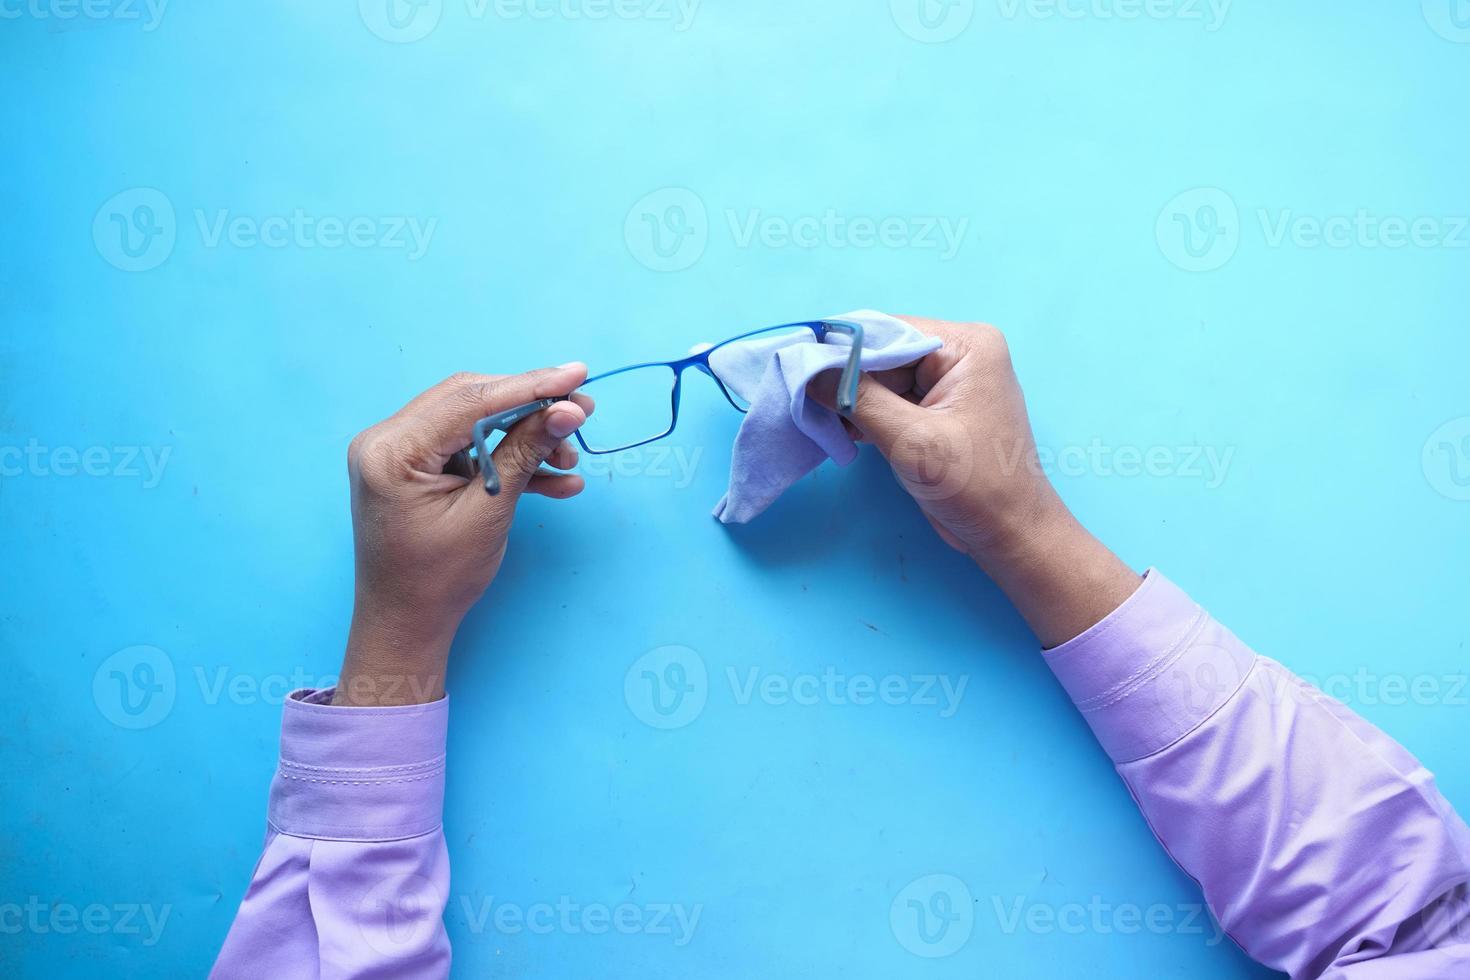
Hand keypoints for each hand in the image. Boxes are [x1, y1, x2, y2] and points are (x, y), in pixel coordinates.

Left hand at [333, 365, 591, 705]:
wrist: (406, 624)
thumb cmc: (438, 579)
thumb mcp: (489, 511)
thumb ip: (525, 452)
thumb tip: (568, 410)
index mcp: (393, 450)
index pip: (471, 400)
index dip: (530, 385)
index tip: (577, 375)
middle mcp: (388, 440)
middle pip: (472, 400)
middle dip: (531, 407)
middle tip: (581, 413)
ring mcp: (399, 452)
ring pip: (475, 422)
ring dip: (524, 437)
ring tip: (569, 460)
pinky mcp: (416, 467)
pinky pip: (469, 447)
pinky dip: (508, 459)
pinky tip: (554, 480)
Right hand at [813, 317, 1137, 646]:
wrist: (1009, 535)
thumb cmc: (976, 486)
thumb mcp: (912, 440)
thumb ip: (858, 399)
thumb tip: (808, 370)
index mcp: (966, 346)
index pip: (889, 331)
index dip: (840, 348)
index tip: (795, 363)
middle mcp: (957, 355)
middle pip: (881, 354)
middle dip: (841, 377)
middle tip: (796, 396)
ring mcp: (945, 384)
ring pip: (878, 379)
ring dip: (845, 400)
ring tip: (810, 416)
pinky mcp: (932, 413)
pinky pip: (885, 402)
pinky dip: (859, 416)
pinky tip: (832, 429)